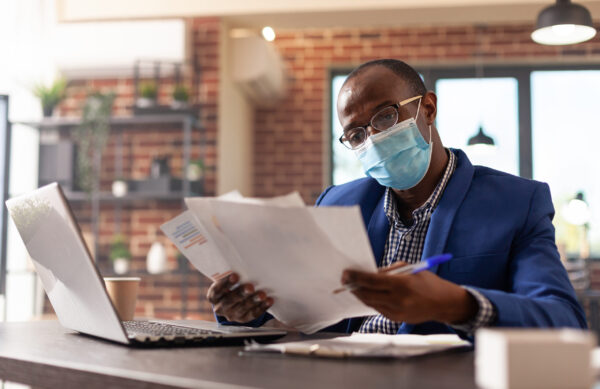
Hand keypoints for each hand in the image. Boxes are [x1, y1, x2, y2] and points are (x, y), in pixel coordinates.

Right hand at [207, 272, 273, 322]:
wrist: (233, 303)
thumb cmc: (231, 286)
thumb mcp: (227, 281)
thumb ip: (231, 275)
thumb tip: (244, 260)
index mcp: (214, 296)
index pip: (217, 291)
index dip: (225, 283)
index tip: (235, 275)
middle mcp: (220, 308)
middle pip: (230, 301)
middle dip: (240, 293)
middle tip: (250, 286)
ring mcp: (232, 315)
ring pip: (242, 308)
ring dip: (253, 300)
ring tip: (262, 294)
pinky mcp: (244, 319)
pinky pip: (253, 314)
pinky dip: (262, 307)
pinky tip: (268, 300)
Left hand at [341, 266, 477, 324]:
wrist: (443, 303)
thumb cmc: (426, 282)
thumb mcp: (408, 269)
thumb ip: (387, 272)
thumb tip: (368, 274)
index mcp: (401, 284)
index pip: (372, 281)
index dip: (356, 277)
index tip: (346, 273)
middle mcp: (398, 299)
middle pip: (367, 294)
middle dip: (353, 286)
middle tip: (344, 279)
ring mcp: (397, 311)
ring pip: (370, 303)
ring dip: (360, 294)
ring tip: (352, 286)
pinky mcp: (396, 319)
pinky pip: (378, 308)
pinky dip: (370, 301)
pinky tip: (365, 294)